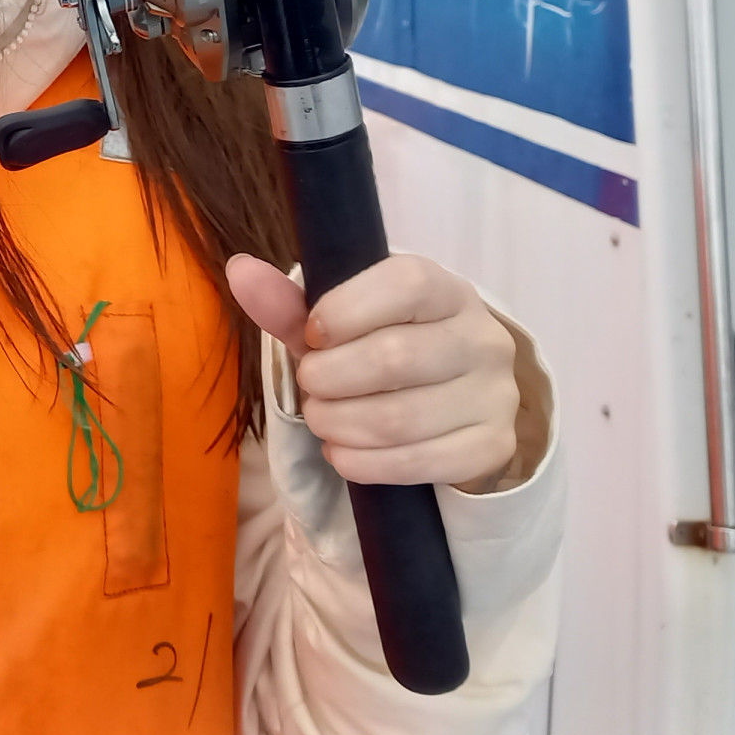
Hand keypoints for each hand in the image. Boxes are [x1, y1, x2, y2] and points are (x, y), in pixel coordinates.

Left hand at [227, 253, 519, 491]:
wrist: (451, 401)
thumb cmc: (385, 348)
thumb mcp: (341, 323)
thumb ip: (290, 304)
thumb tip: (239, 270)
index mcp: (446, 291)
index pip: (406, 284)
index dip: (345, 310)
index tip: (312, 335)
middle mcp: (482, 338)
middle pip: (395, 358)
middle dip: (329, 379)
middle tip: (310, 386)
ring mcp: (495, 395)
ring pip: (401, 418)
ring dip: (339, 424)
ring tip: (321, 419)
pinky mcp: (492, 447)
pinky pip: (421, 463)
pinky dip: (366, 464)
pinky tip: (343, 453)